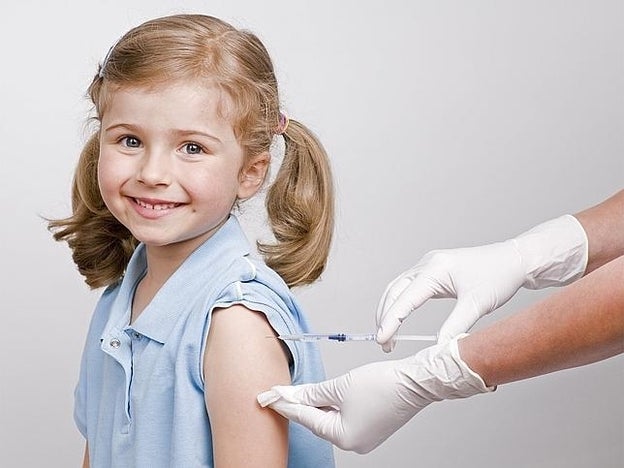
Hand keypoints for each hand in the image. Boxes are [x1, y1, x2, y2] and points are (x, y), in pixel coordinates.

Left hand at [257, 336, 492, 453]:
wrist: (415, 382)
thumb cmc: (383, 384)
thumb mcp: (340, 386)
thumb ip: (313, 393)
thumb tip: (294, 396)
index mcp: (343, 437)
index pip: (305, 417)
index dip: (284, 404)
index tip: (267, 396)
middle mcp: (352, 443)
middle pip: (316, 420)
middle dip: (298, 405)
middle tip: (276, 393)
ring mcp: (363, 437)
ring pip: (329, 418)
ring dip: (314, 404)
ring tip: (295, 392)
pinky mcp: (371, 428)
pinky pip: (343, 417)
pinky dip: (331, 406)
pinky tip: (320, 396)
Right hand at [376, 215, 587, 349]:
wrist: (515, 259)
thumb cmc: (499, 277)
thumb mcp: (477, 305)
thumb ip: (455, 326)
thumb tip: (437, 348)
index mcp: (435, 269)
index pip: (405, 299)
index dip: (391, 321)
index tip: (382, 340)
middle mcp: (427, 264)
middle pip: (394, 291)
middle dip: (385, 317)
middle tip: (384, 343)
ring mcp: (429, 264)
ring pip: (398, 287)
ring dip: (390, 310)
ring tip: (388, 335)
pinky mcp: (434, 269)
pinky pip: (408, 285)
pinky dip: (399, 302)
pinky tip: (400, 317)